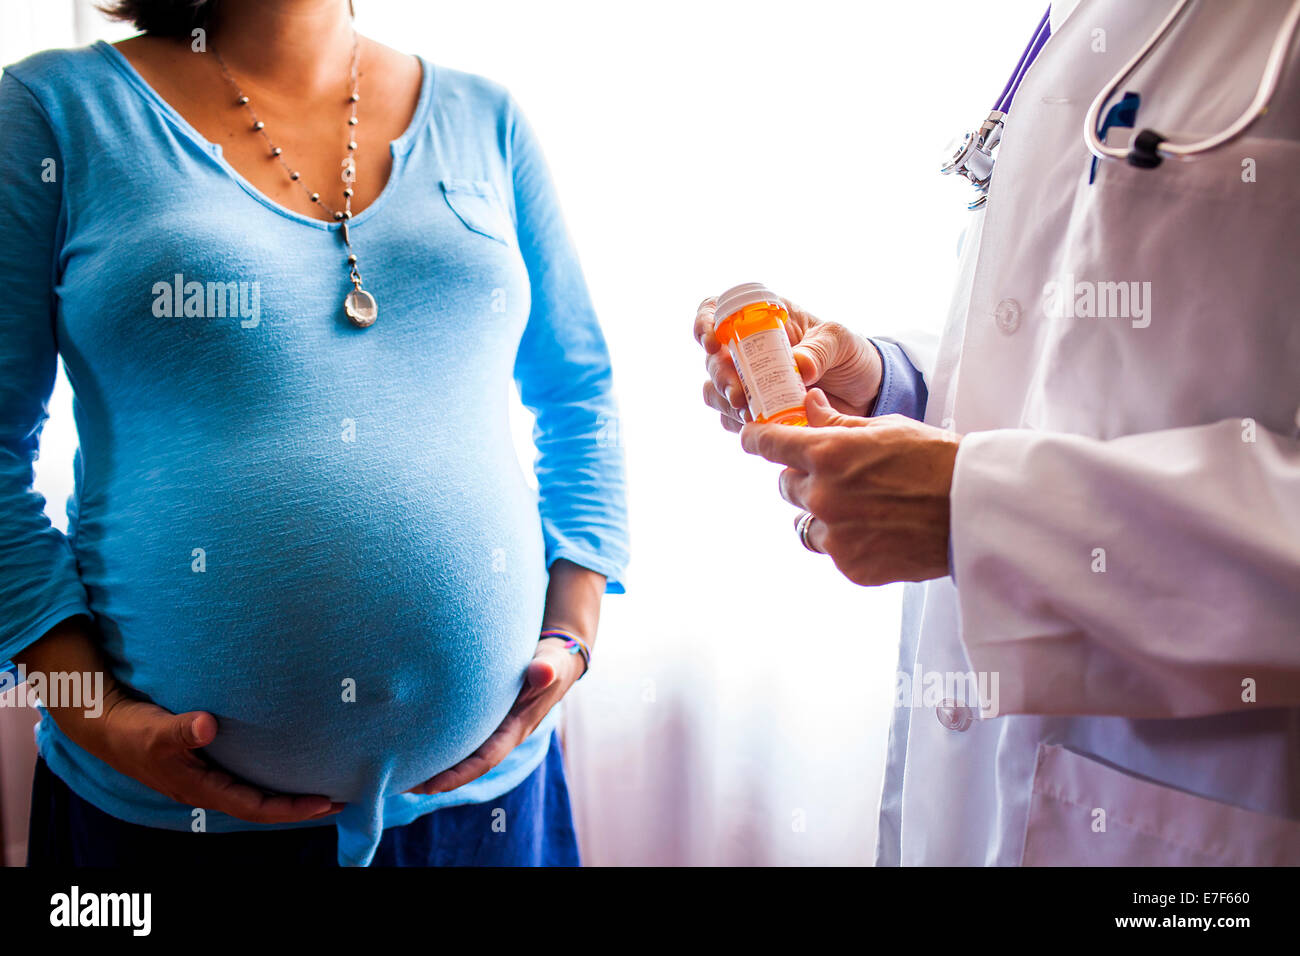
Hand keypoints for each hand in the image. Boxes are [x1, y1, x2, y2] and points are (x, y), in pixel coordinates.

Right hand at [94, 692, 343, 822]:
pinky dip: (270, 778)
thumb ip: (181, 729)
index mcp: (201, 789)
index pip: (255, 807)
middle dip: (299, 807)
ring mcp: (207, 780)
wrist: (105, 726)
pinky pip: (245, 779)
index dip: (290, 808)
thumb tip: (206, 725)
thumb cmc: (131, 729)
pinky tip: (288, 765)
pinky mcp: (206, 765)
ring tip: (323, 787)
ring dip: (288, 794)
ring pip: (255, 794)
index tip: (324, 802)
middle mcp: (208, 789)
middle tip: (341, 800)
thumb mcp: (155, 728)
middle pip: (262, 808)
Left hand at [405, 638, 584, 794]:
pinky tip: (412, 738)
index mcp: (515, 729)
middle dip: (436, 777)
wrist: (555, 662)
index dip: (458, 775)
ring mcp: (491, 727)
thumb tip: (541, 672)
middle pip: (466, 764)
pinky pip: (459, 735)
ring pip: (460, 751)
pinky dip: (438, 741)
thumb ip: (546, 668)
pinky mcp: (483, 716)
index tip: (430, 785)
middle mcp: (500, 734)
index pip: (485, 760)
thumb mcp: (552, 663)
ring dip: (433, 762)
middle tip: (400, 784)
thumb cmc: (553, 662)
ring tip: (397, 769)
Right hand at [694, 294, 883, 432]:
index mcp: (763, 320)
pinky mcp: (755, 412)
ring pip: (714, 391)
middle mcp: (748, 350)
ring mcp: (749, 383)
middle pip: (712, 359)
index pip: (716, 311)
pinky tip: (760, 426)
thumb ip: (820, 349)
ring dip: (725, 402)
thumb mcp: (842, 341)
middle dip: (720, 376)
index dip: (705, 323)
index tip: (713, 342)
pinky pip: (731, 419)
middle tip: (739, 394)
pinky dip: (739, 424)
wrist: (866, 395)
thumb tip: (797, 365)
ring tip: (750, 413)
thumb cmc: (851, 356)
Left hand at [741, 388, 961, 585]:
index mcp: (827, 455)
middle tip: (840, 476)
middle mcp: (822, 496)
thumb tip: (807, 404)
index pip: (769, 446)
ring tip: (865, 508)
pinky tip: (880, 531)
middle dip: (805, 478)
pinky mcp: (851, 566)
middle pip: (786, 486)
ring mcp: (835, 536)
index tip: (751, 439)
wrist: (976, 510)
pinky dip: (848, 541)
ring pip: (807, 521)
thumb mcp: (886, 428)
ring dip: (823, 513)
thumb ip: (837, 423)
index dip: (757, 440)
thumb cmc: (936, 459)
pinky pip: (833, 550)